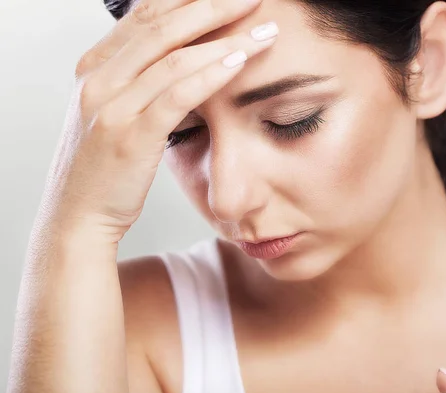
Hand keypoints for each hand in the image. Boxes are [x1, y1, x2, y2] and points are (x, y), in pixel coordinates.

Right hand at [39, 0, 277, 241]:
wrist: (78, 216)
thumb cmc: (105, 168)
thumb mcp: (114, 115)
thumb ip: (139, 85)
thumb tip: (183, 64)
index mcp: (94, 68)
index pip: (145, 16)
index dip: (188, 0)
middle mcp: (99, 79)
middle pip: (163, 26)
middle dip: (213, 7)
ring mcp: (111, 106)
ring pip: (174, 57)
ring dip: (225, 39)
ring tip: (264, 31)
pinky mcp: (131, 135)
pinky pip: (177, 95)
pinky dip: (212, 75)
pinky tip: (241, 62)